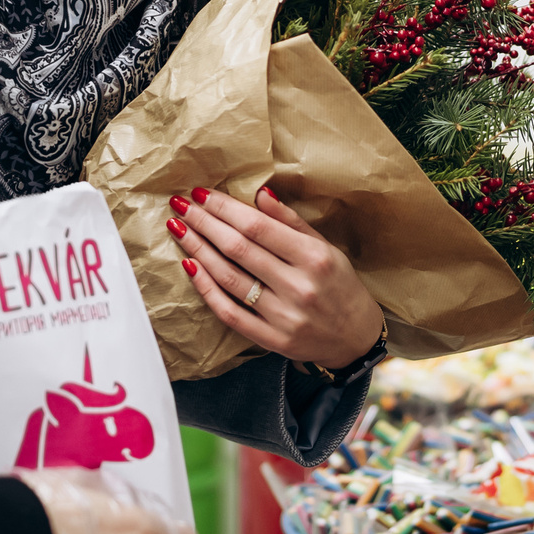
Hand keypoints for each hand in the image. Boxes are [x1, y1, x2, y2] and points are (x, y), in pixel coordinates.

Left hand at [170, 184, 384, 369]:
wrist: (354, 337)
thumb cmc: (339, 285)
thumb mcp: (325, 247)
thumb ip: (291, 221)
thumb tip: (259, 193)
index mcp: (314, 258)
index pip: (258, 227)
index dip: (225, 208)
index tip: (201, 194)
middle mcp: (298, 286)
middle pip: (238, 249)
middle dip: (204, 223)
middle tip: (180, 206)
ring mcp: (283, 316)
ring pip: (228, 278)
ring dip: (198, 250)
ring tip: (179, 229)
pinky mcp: (270, 339)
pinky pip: (229, 312)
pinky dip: (206, 289)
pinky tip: (190, 267)